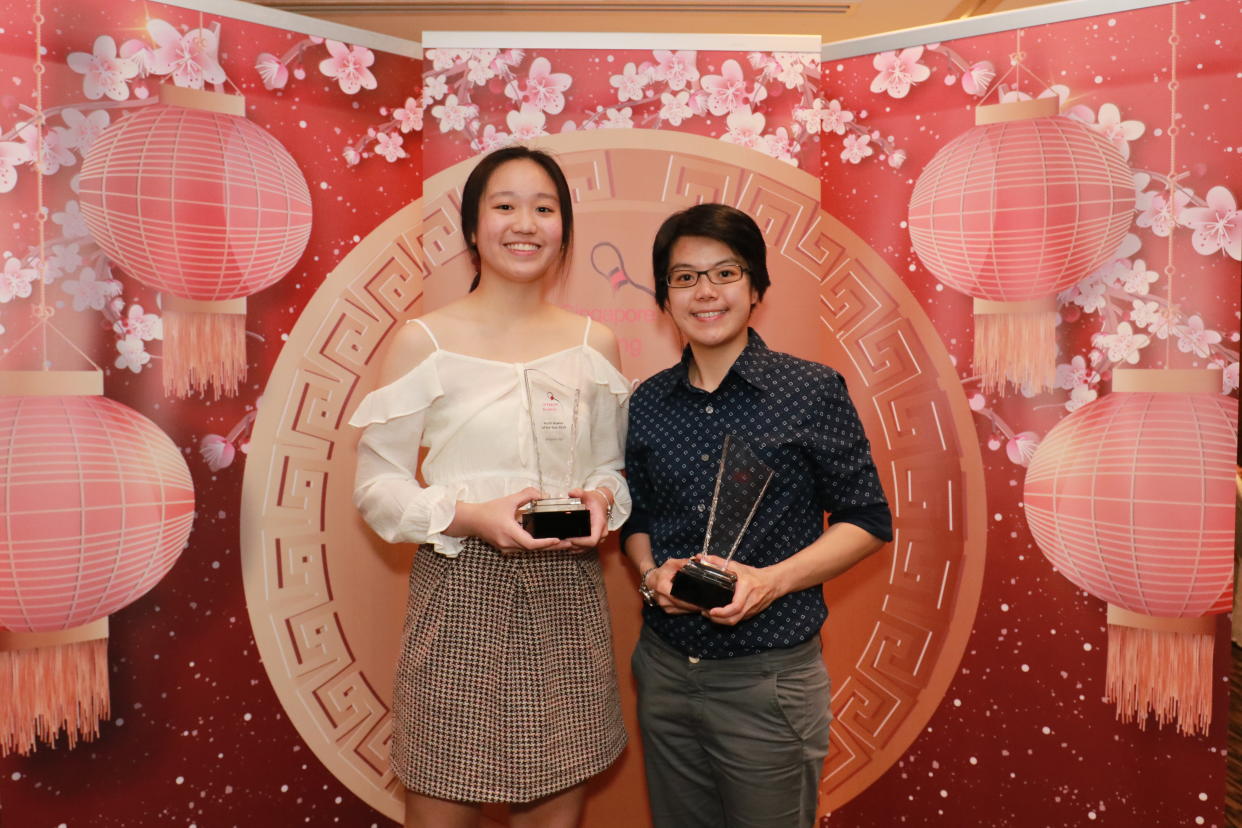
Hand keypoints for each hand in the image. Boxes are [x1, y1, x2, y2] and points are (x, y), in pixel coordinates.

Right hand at [451, 487, 565, 553]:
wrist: (472, 521)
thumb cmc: (488, 511)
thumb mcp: (509, 500)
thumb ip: (527, 495)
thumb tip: (543, 495)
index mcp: (509, 533)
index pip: (531, 543)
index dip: (546, 543)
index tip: (558, 539)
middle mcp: (508, 544)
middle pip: (534, 549)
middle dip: (551, 546)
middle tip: (568, 542)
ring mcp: (507, 548)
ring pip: (529, 550)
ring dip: (544, 547)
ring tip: (561, 542)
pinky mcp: (506, 548)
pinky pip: (523, 548)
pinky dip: (535, 545)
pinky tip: (545, 541)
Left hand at [563, 487, 610, 550]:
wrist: (602, 503)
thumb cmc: (594, 500)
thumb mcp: (587, 494)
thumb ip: (579, 492)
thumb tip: (571, 493)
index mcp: (600, 524)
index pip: (592, 540)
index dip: (580, 542)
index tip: (569, 538)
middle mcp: (601, 533)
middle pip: (587, 546)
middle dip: (574, 545)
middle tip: (561, 540)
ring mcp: (599, 538)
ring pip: (586, 549)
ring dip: (574, 548)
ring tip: (562, 542)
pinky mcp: (595, 540)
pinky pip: (586, 548)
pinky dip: (576, 547)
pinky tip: (567, 543)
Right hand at [646, 558, 700, 614]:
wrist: (650, 581)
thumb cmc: (662, 572)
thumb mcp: (672, 563)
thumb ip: (684, 563)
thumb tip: (698, 563)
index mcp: (662, 586)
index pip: (680, 597)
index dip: (693, 600)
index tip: (705, 599)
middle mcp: (663, 599)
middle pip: (684, 605)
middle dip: (697, 605)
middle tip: (709, 603)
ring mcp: (665, 607)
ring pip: (684, 610)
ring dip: (694, 608)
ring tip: (705, 603)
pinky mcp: (668, 611)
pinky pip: (682, 611)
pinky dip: (689, 609)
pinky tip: (696, 604)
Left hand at [699, 554, 780, 625]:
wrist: (772, 583)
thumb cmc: (754, 575)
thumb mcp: (737, 566)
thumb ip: (718, 562)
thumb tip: (702, 557)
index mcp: (746, 590)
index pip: (736, 606)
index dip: (722, 612)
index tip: (711, 611)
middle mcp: (749, 603)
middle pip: (733, 619)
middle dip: (717, 619)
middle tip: (705, 612)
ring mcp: (750, 611)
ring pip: (735, 622)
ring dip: (721, 621)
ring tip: (709, 614)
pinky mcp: (750, 615)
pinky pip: (738, 620)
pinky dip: (727, 620)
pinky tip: (719, 615)